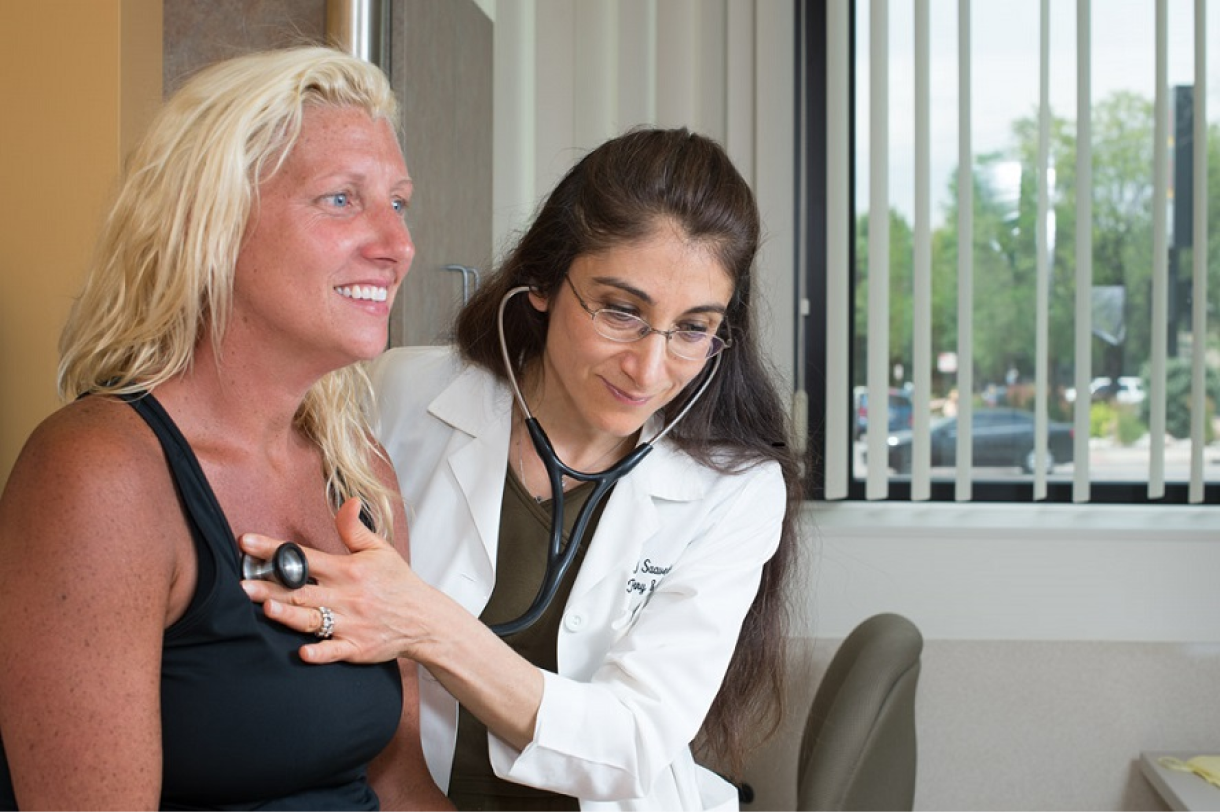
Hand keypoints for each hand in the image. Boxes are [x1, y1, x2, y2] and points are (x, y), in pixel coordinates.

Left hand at [239, 498, 431, 664]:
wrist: (424, 619)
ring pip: (313, 619)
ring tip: (266, 608)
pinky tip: (303, 651)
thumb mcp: (379, 550)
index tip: (247, 542)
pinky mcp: (356, 648)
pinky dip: (320, 652)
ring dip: (289, 614)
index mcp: (348, 570)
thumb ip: (355, 528)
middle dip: (270, 586)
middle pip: (301, 590)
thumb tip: (348, 500)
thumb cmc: (397, 582)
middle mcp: (346, 596)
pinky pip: (335, 651)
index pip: (305, 557)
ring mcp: (350, 623)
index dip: (274, 549)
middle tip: (242, 584)